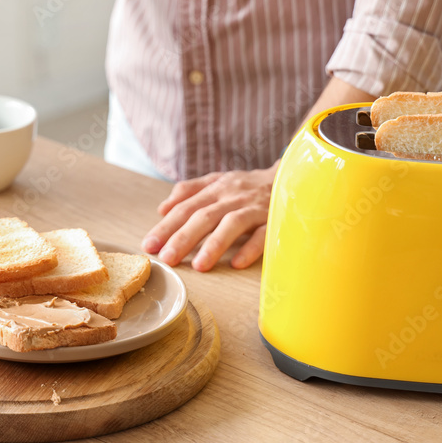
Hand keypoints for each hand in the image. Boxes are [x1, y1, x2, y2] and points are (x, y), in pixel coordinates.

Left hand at [142, 164, 277, 271]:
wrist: (292, 176)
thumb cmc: (248, 185)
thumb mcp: (218, 182)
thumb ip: (190, 191)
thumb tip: (162, 208)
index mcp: (216, 188)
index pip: (186, 207)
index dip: (166, 226)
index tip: (149, 245)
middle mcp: (232, 195)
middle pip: (204, 216)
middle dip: (183, 237)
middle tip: (167, 258)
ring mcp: (254, 206)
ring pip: (231, 223)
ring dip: (214, 244)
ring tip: (198, 266)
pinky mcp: (275, 217)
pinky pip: (263, 233)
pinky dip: (250, 247)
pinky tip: (237, 264)